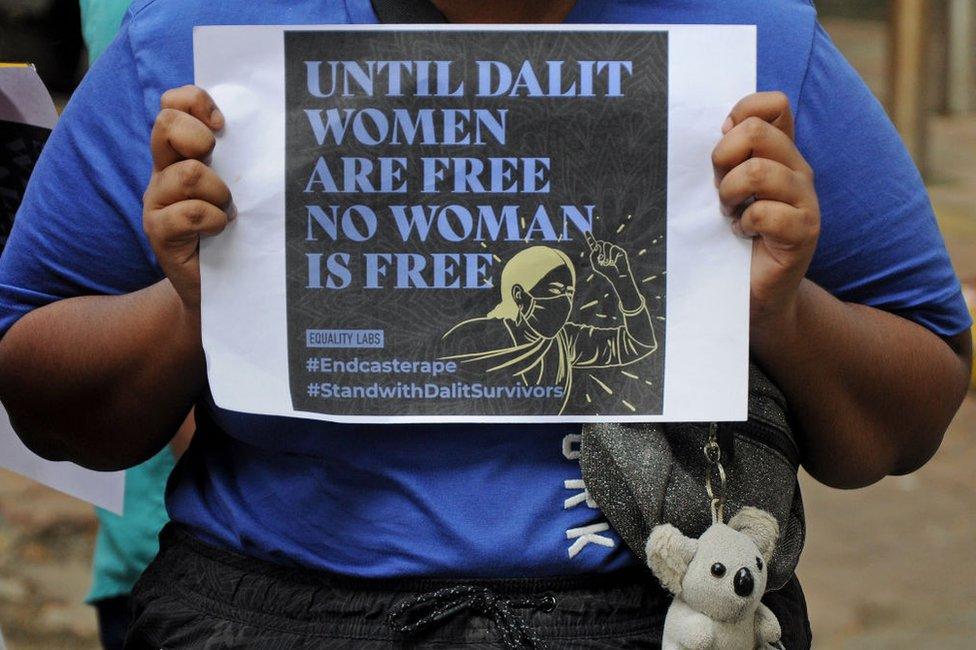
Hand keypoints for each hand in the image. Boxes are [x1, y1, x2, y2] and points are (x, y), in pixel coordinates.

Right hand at [143, 85, 230, 312]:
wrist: (222, 287)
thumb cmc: (239, 233)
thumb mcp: (242, 189)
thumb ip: (244, 159)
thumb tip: (277, 128)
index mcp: (181, 154)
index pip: (173, 104)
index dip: (195, 102)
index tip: (222, 124)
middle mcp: (163, 171)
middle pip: (166, 124)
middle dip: (199, 138)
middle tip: (218, 165)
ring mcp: (156, 201)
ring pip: (185, 173)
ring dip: (217, 192)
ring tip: (228, 211)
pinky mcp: (158, 232)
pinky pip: (188, 213)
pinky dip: (212, 220)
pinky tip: (220, 230)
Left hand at [585, 231, 633, 285]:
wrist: (618, 277)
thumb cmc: (607, 272)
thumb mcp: (595, 265)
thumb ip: (593, 255)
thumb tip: (597, 245)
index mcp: (599, 253)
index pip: (593, 244)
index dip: (589, 238)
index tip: (586, 231)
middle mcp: (606, 250)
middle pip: (600, 242)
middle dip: (600, 250)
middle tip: (602, 260)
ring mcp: (613, 249)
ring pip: (606, 244)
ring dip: (605, 255)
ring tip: (608, 263)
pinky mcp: (620, 251)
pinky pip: (613, 248)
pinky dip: (612, 256)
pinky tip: (613, 262)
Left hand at [711, 92, 819, 331]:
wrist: (753, 292)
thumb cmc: (731, 238)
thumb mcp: (725, 188)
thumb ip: (729, 155)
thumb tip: (724, 123)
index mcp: (780, 153)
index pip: (773, 105)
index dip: (741, 114)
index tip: (722, 146)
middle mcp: (798, 169)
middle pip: (756, 132)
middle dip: (723, 159)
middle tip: (719, 190)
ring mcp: (805, 199)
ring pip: (758, 171)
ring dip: (730, 194)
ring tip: (730, 214)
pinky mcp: (805, 232)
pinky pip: (765, 213)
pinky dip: (744, 224)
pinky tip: (743, 235)